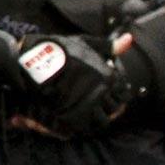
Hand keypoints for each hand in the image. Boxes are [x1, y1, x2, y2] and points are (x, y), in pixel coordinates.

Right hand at [11, 34, 127, 137]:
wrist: (35, 60)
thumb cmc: (60, 49)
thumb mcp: (86, 43)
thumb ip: (108, 45)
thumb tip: (129, 38)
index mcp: (109, 76)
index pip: (124, 94)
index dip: (117, 95)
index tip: (107, 93)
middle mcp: (102, 92)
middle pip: (115, 110)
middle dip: (108, 109)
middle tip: (96, 104)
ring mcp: (88, 104)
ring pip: (102, 121)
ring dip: (96, 119)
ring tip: (86, 113)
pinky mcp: (73, 114)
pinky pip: (85, 126)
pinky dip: (83, 125)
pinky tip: (75, 116)